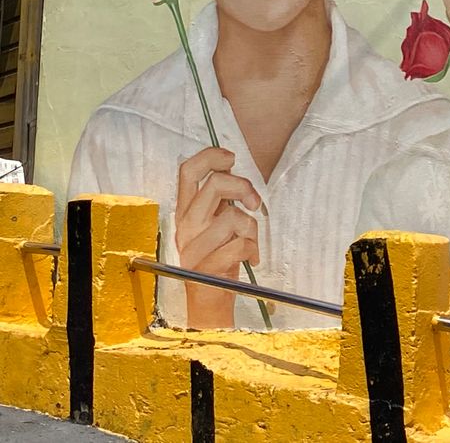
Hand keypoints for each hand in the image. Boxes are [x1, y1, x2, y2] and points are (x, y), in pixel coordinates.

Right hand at [174, 148, 260, 327]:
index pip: (188, 171)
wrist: (209, 302)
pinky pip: (240, 245)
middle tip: (255, 204)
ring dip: (252, 228)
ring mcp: (193, 247)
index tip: (232, 159)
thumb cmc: (219, 258)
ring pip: (232, 216)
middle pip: (214, 184)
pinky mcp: (206, 267)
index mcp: (186, 211)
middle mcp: (185, 225)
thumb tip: (233, 170)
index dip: (211, 156)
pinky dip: (253, 250)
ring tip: (250, 242)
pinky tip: (250, 259)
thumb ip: (221, 200)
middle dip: (244, 187)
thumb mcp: (217, 224)